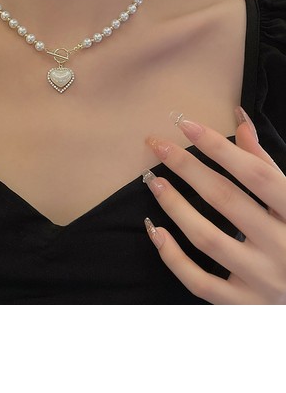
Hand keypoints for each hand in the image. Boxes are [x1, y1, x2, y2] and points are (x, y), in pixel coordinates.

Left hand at [142, 106, 285, 303]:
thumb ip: (265, 164)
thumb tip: (240, 120)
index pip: (256, 174)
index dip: (219, 146)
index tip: (185, 124)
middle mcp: (283, 248)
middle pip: (226, 200)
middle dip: (188, 168)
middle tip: (158, 145)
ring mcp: (263, 280)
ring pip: (208, 239)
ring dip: (175, 207)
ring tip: (153, 181)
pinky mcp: (244, 305)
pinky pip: (200, 283)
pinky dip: (174, 258)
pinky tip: (155, 231)